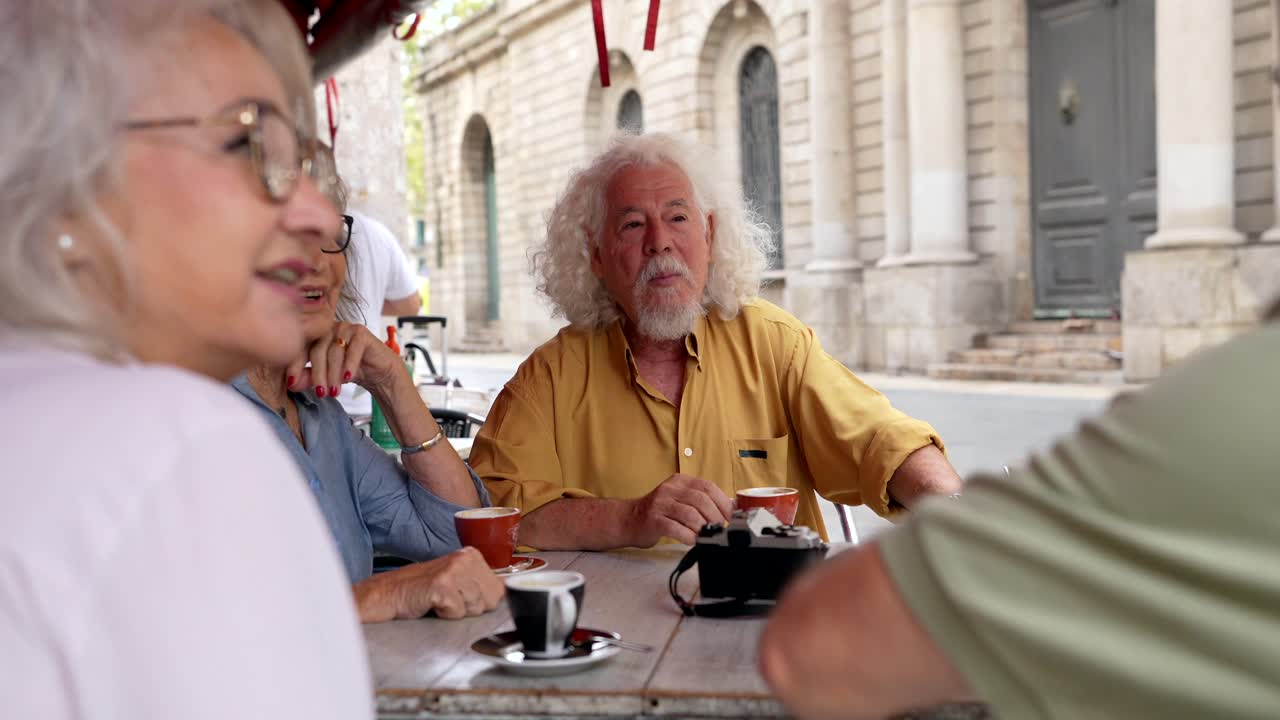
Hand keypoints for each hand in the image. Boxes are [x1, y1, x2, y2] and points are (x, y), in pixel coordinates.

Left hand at [286, 322, 403, 398]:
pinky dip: (349, 364)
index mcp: (315, 336)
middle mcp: (328, 328)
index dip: (295, 365)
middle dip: (318, 374)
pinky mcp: (361, 332)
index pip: (301, 348)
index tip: (291, 383)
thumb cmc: (350, 372)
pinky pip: (353, 349)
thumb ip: (309, 377)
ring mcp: (345, 327)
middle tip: (321, 393)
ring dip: (334, 374)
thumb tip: (291, 384)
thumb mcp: (326, 376)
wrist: (379, 372)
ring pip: (334, 352)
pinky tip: (347, 378)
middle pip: (317, 350)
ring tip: (334, 391)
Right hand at [382, 547, 504, 620]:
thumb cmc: (423, 590)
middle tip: (449, 599)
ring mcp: (454, 570)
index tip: (463, 596)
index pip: (500, 588)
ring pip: (476, 607)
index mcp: (472, 555)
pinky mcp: (442, 585)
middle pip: (491, 600)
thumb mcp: (457, 579)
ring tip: (439, 600)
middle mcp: (466, 558)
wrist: (389, 593)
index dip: (482, 600)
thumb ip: (481, 583)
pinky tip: (432, 603)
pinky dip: (444, 614)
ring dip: (457, 611)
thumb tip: (509, 589)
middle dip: (471, 607)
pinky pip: (457, 612)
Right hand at [624, 474, 734, 545]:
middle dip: (715, 517)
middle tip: (719, 529)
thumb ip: (700, 502)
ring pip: (690, 514)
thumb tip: (729, 509)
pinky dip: (688, 536)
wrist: (628, 520)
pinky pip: (675, 528)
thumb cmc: (658, 513)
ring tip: (706, 536)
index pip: (708, 487)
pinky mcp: (653, 519)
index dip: (723, 502)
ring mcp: (660, 503)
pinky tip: (692, 541)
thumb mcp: (679, 499)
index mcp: (680, 481)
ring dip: (702, 528)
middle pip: (701, 500)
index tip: (731, 516)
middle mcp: (670, 489)